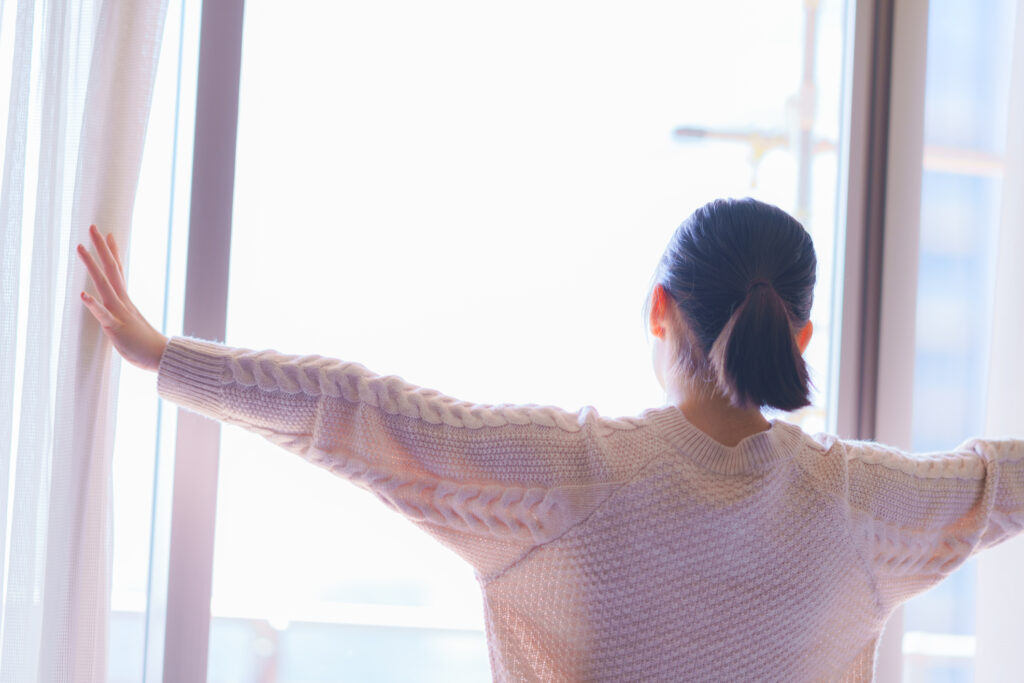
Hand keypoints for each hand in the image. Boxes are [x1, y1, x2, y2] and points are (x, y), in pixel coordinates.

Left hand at [77, 225, 167, 371]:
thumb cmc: (148, 346)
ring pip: (103, 285)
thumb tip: (126, 311)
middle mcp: (122, 303)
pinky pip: (103, 316)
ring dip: (91, 265)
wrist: (162, 359)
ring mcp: (119, 314)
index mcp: (126, 302)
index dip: (113, 252)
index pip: (118, 271)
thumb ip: (127, 315)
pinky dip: (93, 305)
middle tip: (93, 227)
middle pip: (111, 270)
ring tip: (80, 247)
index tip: (109, 234)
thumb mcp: (134, 326)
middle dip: (101, 248)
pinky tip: (82, 294)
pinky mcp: (117, 329)